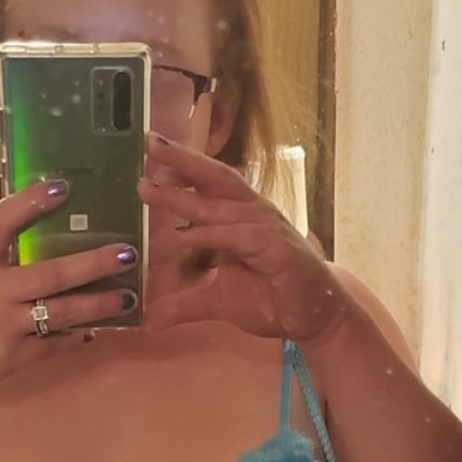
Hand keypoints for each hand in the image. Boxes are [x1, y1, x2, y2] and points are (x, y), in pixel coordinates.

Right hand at [0, 179, 139, 391]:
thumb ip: (4, 253)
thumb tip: (57, 228)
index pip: (1, 223)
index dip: (29, 203)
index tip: (62, 187)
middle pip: (51, 275)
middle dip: (93, 264)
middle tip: (127, 254)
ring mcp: (4, 326)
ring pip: (62, 313)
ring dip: (99, 305)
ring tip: (129, 296)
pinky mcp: (14, 357)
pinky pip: (55, 343)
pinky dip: (77, 335)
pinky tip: (97, 327)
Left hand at [139, 137, 350, 344]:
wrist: (313, 318)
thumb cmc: (271, 299)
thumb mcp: (216, 301)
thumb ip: (183, 304)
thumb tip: (150, 319)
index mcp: (239, 216)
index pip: (208, 183)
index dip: (181, 167)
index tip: (149, 152)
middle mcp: (252, 213)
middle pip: (214, 178)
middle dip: (181, 159)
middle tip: (149, 143)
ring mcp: (265, 227)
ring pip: (218, 206)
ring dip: (182, 197)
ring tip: (148, 190)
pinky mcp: (275, 248)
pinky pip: (237, 236)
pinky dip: (209, 235)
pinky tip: (182, 235)